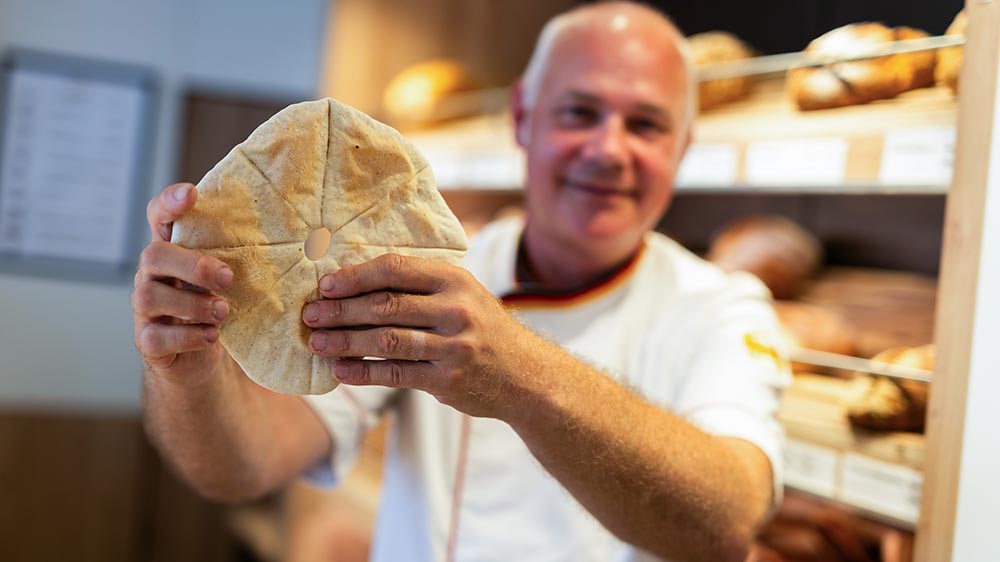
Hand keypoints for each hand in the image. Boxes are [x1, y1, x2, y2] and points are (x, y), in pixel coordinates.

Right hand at [132, 183, 233, 380]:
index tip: (191, 193)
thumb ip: (248, 256)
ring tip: (223, 312)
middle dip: (193, 264)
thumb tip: (311, 236)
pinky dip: (187, 337)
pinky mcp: (148, 342)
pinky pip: (155, 337)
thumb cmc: (221, 309)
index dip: (170, 202)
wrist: (202, 364)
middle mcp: (153, 276)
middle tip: (228, 278)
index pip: (159, 216)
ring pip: (148, 295)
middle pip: (153, 255)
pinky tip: (212, 336)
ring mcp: (146, 310)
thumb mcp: (233, 279)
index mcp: (175, 251)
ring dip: (192, 304)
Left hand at [302, 254, 536, 419]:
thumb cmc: (482, 328)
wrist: (525, 375)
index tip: (325, 285)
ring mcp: (453, 347)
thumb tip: (355, 281)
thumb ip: (421, 285)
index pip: (396, 269)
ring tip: (317, 343)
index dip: (356, 276)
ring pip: (386, 341)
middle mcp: (456, 309)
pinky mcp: (447, 380)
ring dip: (345, 342)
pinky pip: (395, 374)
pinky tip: (340, 370)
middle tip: (310, 315)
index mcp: (455, 280)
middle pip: (385, 305)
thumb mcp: (463, 294)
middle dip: (341, 311)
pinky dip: (363, 372)